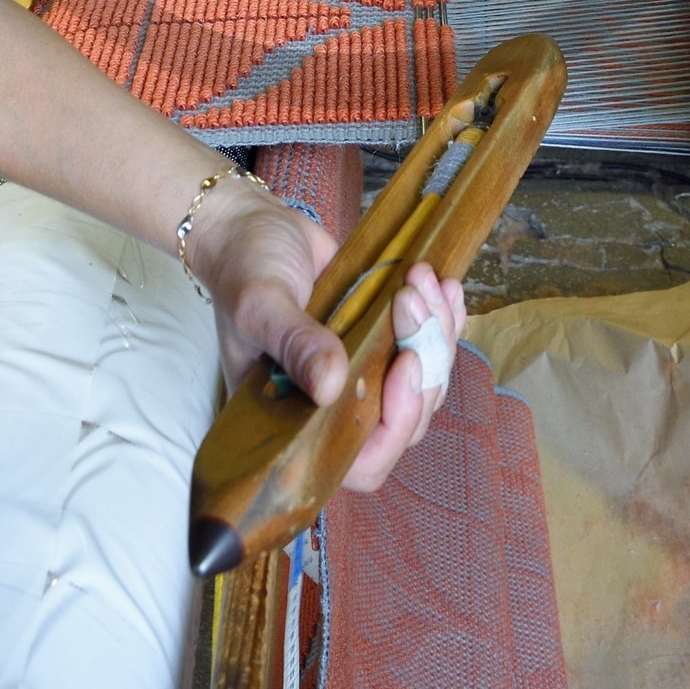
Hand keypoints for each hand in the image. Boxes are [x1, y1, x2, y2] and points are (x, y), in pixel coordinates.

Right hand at [186, 182, 466, 490]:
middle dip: (424, 362)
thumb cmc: (243, 270)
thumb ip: (294, 343)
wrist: (255, 227)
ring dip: (437, 332)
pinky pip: (427, 347)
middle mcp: (333, 405)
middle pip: (406, 421)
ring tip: (422, 279)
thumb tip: (330, 385)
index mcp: (295, 418)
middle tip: (412, 301)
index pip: (360, 461)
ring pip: (425, 382)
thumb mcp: (260, 303)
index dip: (393, 427)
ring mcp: (362, 372)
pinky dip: (445, 318)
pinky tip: (446, 285)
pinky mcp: (381, 340)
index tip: (404, 365)